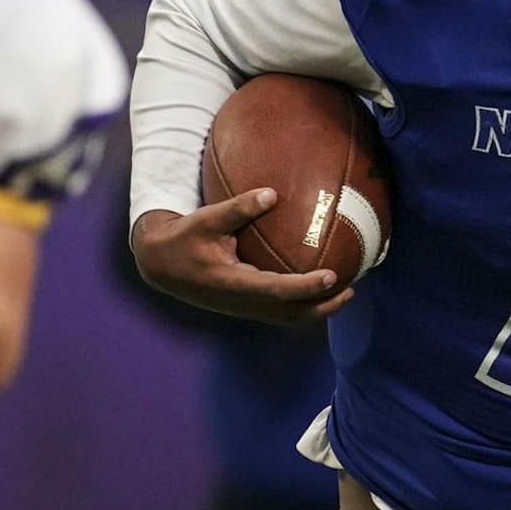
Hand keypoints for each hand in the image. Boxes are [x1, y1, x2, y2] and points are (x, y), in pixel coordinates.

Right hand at [132, 189, 351, 324]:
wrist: (159, 265)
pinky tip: (320, 289)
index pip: (277, 290)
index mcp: (232, 282)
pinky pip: (280, 311)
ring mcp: (243, 307)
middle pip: (290, 313)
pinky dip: (303, 305)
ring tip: (344, 292)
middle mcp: (241, 301)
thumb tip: (272, 193)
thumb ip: (237, 208)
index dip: (306, 287)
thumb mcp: (205, 219)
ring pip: (287, 316)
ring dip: (317, 309)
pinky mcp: (245, 305)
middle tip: (351, 289)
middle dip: (322, 306)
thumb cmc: (183, 238)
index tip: (333, 277)